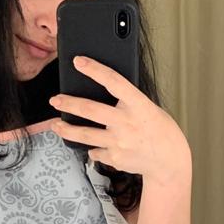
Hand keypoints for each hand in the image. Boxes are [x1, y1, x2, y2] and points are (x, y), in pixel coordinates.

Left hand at [49, 56, 190, 187]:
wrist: (168, 162)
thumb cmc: (159, 131)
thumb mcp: (149, 109)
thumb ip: (128, 103)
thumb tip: (104, 93)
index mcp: (139, 105)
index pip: (114, 81)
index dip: (94, 69)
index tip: (78, 61)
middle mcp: (127, 123)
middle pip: (90, 109)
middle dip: (69, 103)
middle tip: (55, 100)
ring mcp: (119, 142)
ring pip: (85, 134)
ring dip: (66, 129)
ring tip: (55, 124)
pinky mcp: (114, 158)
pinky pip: (95, 151)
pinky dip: (92, 148)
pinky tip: (91, 146)